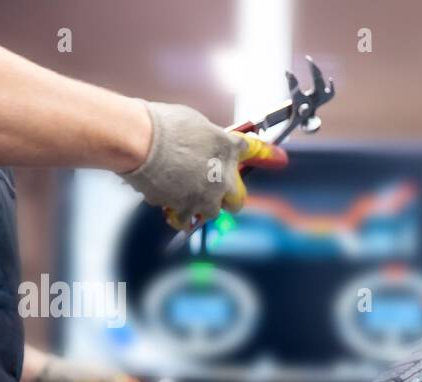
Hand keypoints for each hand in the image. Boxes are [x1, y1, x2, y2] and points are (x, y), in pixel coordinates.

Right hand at [121, 102, 286, 231]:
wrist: (140, 142)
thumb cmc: (163, 125)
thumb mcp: (194, 124)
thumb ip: (208, 140)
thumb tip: (205, 144)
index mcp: (229, 149)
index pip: (255, 151)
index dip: (269, 155)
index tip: (280, 159)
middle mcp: (224, 177)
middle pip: (237, 200)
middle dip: (229, 197)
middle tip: (215, 190)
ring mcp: (207, 197)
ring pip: (212, 211)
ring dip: (201, 205)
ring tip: (183, 192)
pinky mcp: (187, 209)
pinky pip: (185, 216)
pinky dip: (177, 211)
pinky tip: (167, 199)